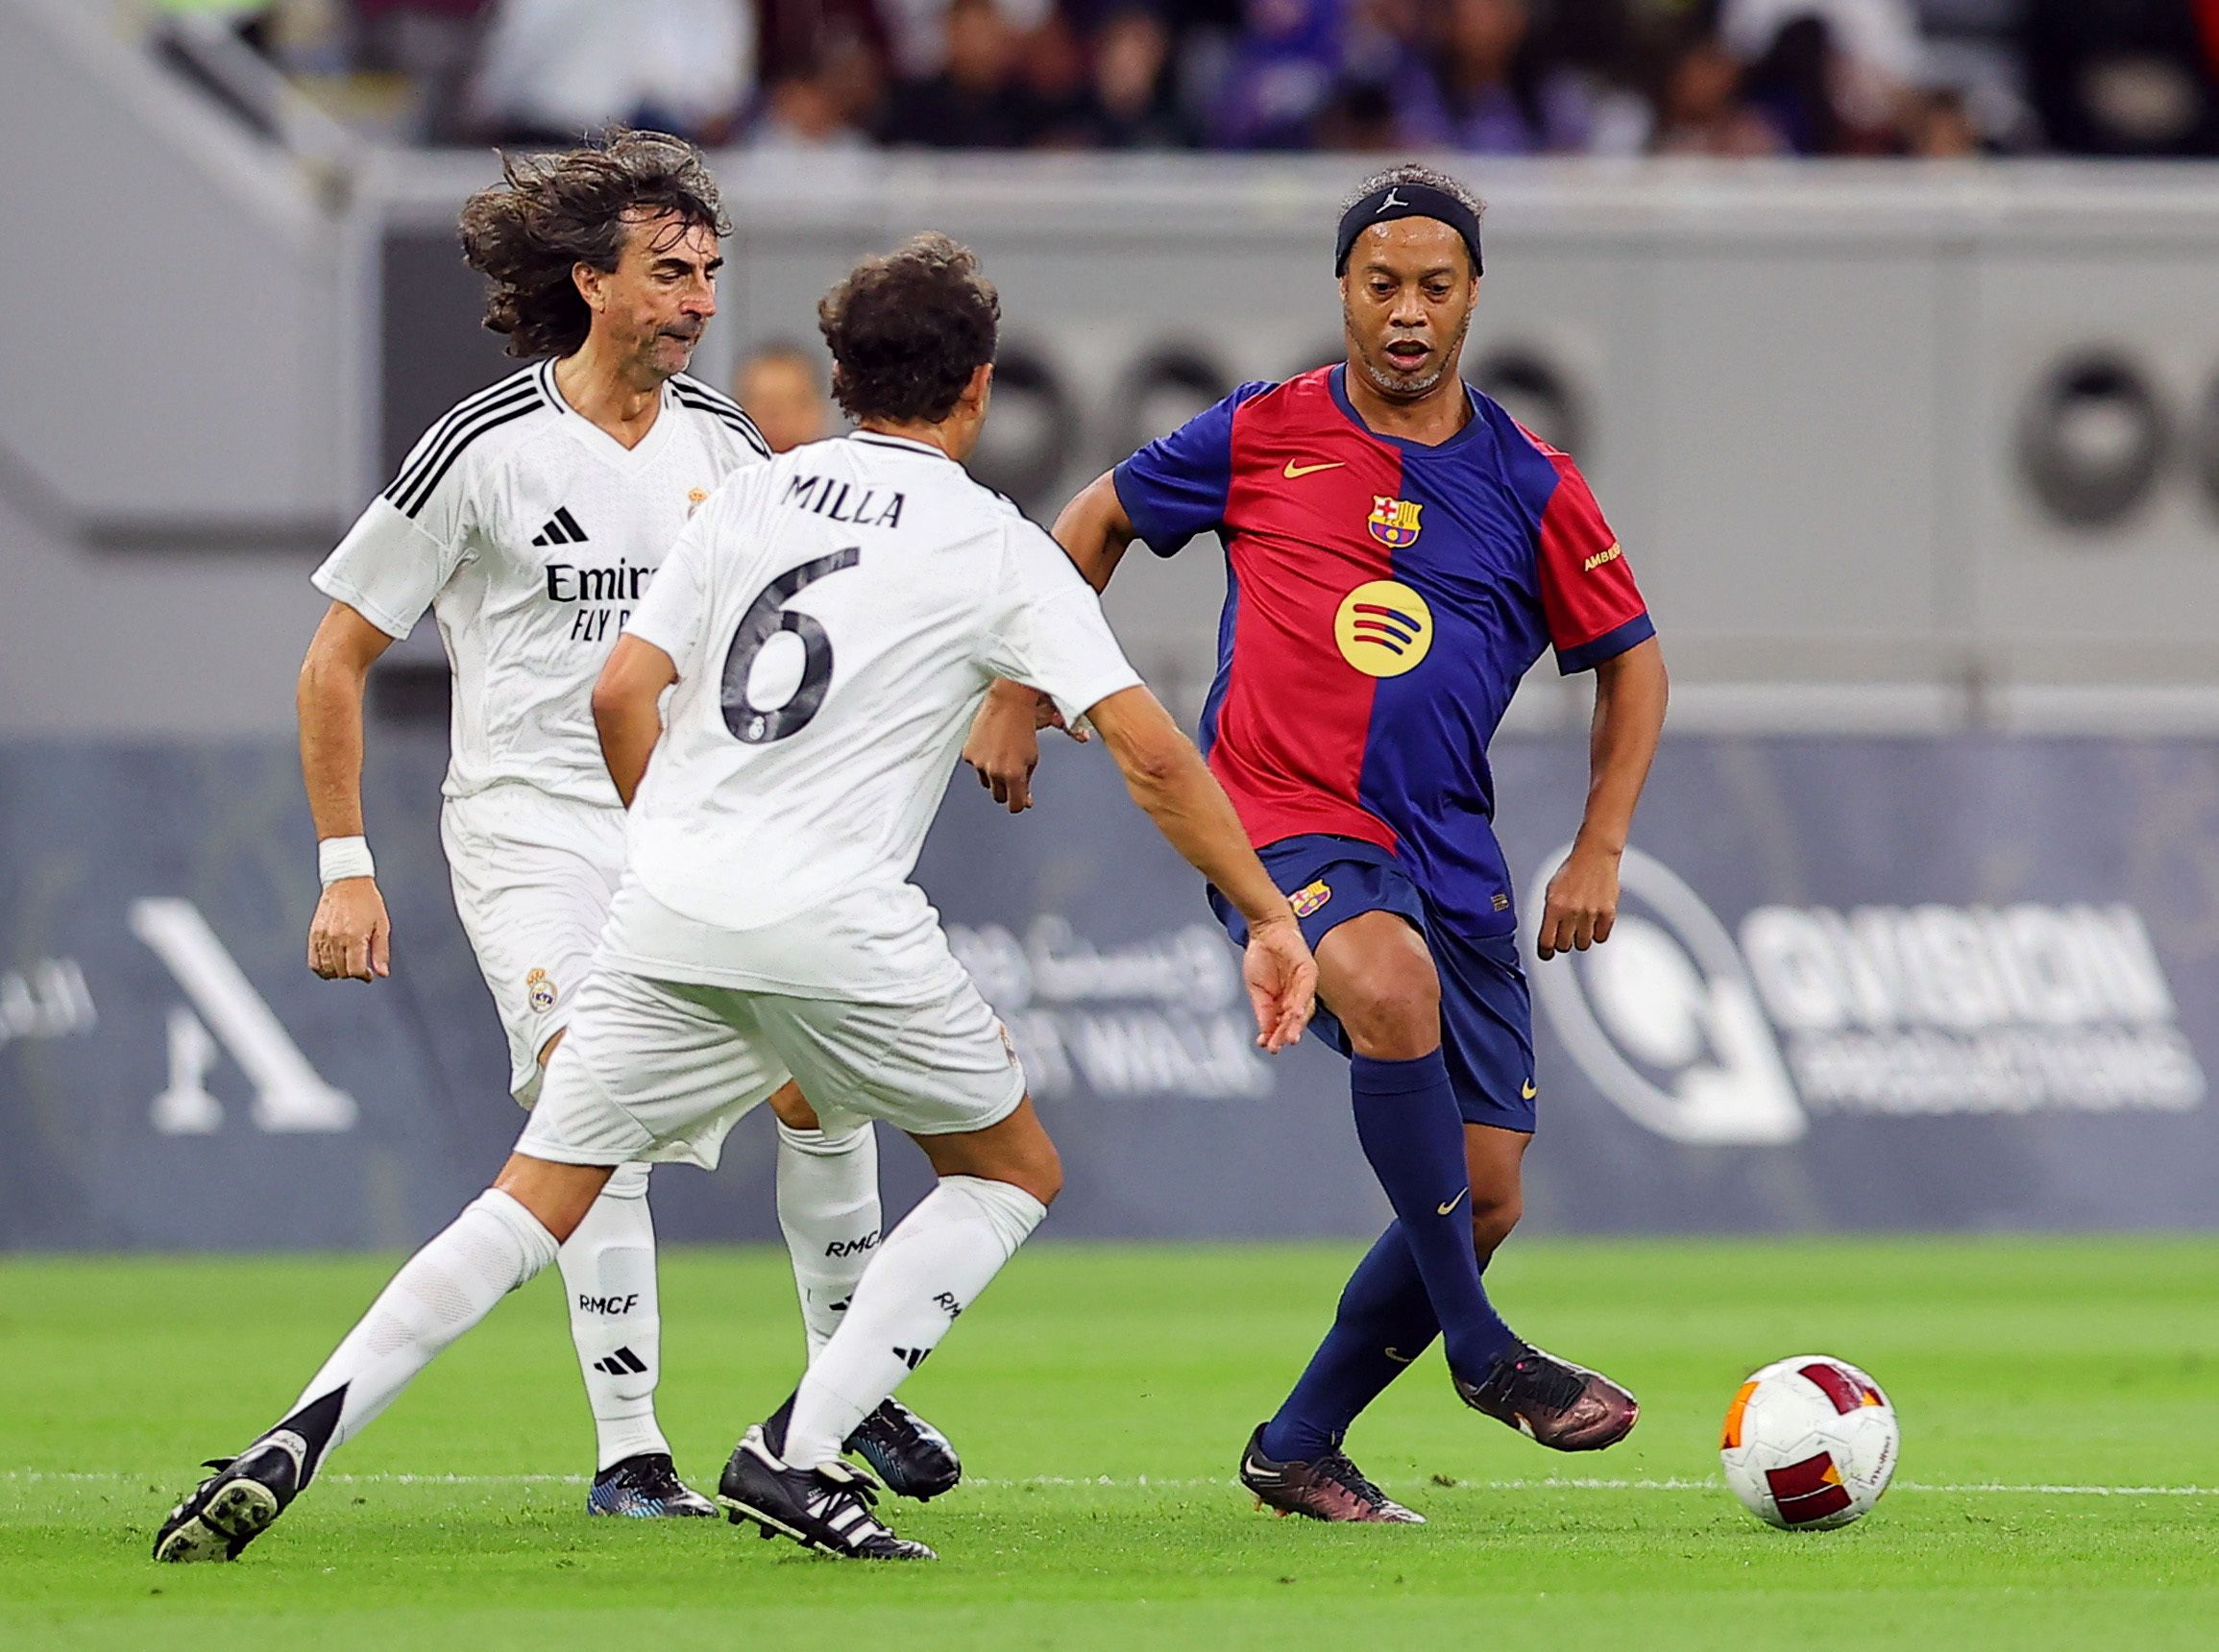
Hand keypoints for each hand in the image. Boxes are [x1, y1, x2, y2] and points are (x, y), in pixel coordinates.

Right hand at [309, 877, 390, 980]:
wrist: (347, 882)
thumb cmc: (368, 902)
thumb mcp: (382, 925)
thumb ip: (381, 951)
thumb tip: (382, 973)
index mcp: (354, 936)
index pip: (355, 970)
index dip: (364, 976)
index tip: (369, 974)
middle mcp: (336, 938)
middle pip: (341, 971)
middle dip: (352, 973)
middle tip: (360, 967)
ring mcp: (323, 936)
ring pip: (326, 969)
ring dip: (338, 972)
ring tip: (347, 965)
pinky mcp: (314, 934)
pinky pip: (313, 961)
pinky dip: (322, 968)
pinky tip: (332, 965)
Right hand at [962, 682, 1084, 812]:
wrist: (1009, 699)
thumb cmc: (1027, 721)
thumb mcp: (1037, 751)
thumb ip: (1038, 770)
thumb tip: (1073, 753)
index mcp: (1014, 774)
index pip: (1014, 805)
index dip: (1020, 803)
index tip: (1023, 799)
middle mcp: (995, 771)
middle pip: (999, 796)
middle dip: (1008, 789)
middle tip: (1014, 775)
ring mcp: (980, 763)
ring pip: (986, 781)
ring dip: (994, 774)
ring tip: (1004, 757)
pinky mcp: (969, 753)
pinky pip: (976, 765)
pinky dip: (983, 759)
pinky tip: (992, 747)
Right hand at [1242, 913, 1316, 1052]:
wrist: (1265, 930)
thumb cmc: (1261, 956)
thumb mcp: (1256, 990)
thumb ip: (1262, 1011)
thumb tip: (1265, 1031)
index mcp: (1284, 1001)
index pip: (1282, 1023)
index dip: (1275, 1035)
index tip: (1267, 1046)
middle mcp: (1297, 996)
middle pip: (1295, 1020)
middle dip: (1286, 1033)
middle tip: (1278, 1045)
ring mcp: (1305, 985)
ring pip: (1303, 1009)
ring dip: (1296, 1024)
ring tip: (1289, 1037)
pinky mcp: (1309, 971)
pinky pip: (1307, 991)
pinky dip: (1300, 1004)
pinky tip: (1294, 1014)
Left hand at [1536, 841, 1619, 959]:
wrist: (1594, 855)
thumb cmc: (1572, 871)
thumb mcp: (1551, 890)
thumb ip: (1549, 914)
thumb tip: (1547, 936)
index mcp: (1554, 906)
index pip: (1546, 941)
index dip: (1545, 952)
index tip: (1546, 954)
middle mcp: (1572, 911)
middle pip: (1564, 946)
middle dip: (1563, 942)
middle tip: (1564, 935)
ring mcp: (1591, 913)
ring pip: (1583, 944)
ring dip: (1580, 939)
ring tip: (1580, 927)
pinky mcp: (1608, 912)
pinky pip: (1601, 937)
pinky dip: (1597, 934)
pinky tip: (1594, 924)